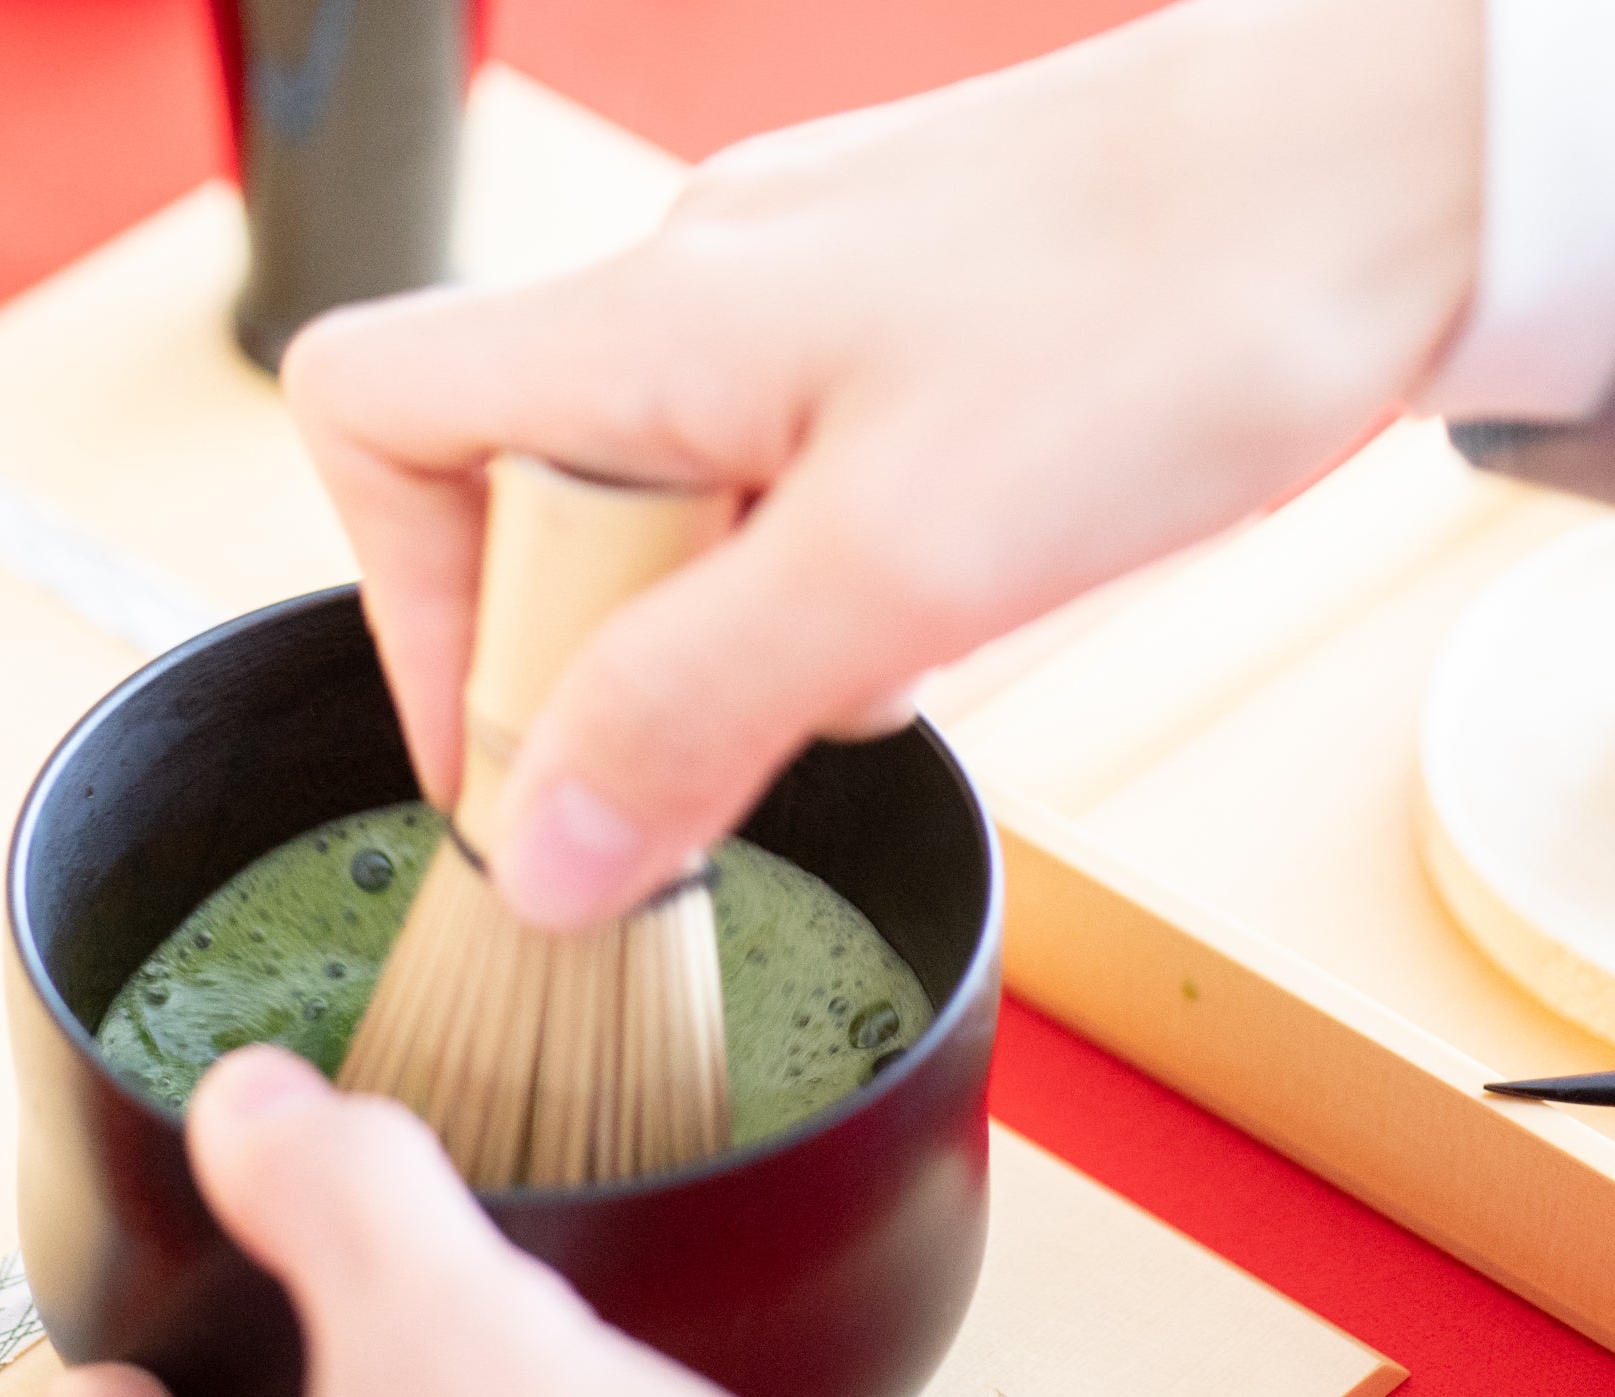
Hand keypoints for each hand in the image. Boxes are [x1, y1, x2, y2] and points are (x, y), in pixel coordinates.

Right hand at [284, 0, 1477, 929]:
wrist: (1398, 169)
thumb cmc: (1179, 308)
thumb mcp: (901, 560)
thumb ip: (692, 707)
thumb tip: (545, 852)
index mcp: (643, 322)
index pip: (371, 415)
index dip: (403, 605)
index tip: (511, 747)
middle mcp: (691, 294)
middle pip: (522, 498)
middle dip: (610, 652)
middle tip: (744, 718)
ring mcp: (793, 305)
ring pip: (671, 510)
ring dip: (741, 631)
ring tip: (890, 642)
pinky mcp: (892, 336)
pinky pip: (788, 486)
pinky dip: (831, 578)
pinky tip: (948, 590)